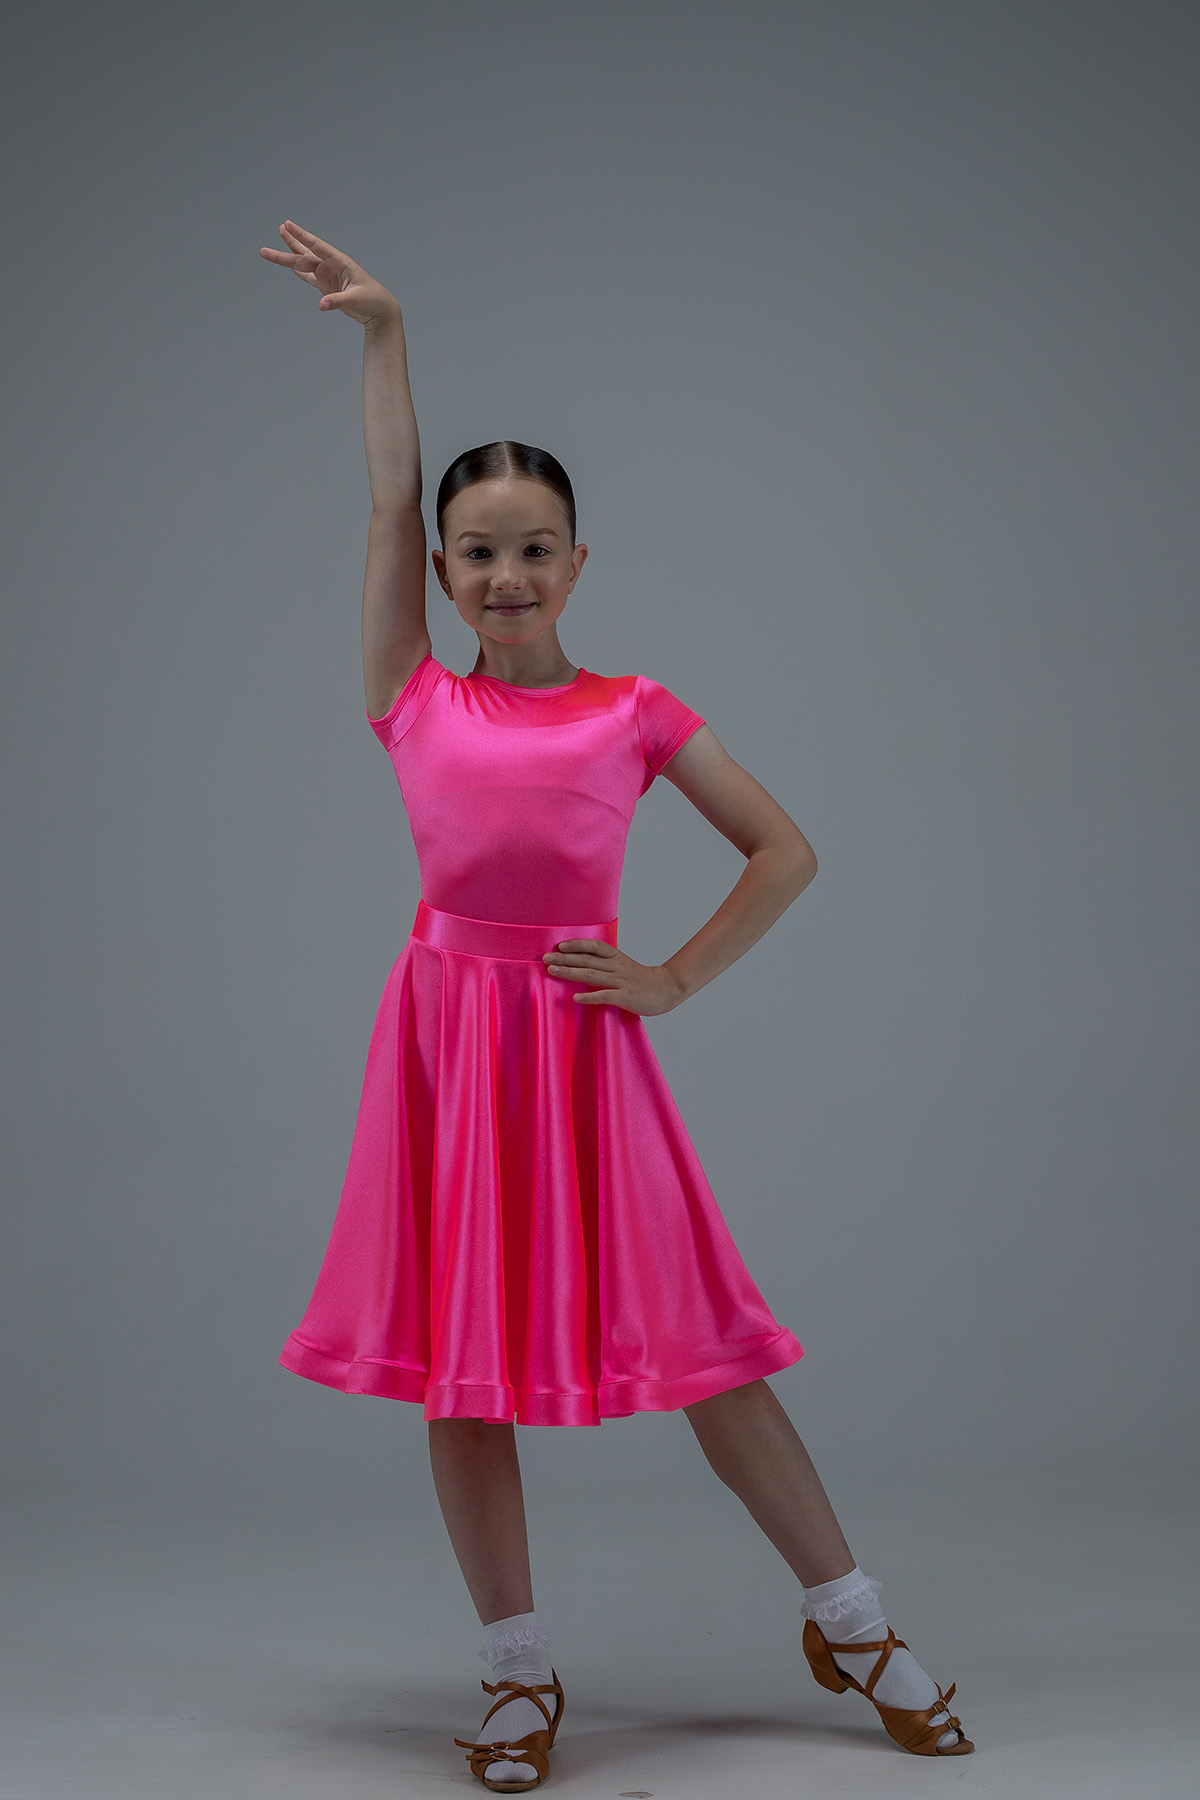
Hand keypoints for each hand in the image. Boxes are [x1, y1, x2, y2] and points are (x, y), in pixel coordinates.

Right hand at [258, 220, 399, 327]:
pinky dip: (297, 271)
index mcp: (339, 262)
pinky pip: (308, 277)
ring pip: (303, 263)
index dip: (301, 236)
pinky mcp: (326, 286)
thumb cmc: (372, 300)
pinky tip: (288, 265)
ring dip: (288, 256)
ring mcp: (327, 275)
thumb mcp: (355, 300)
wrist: (379, 310)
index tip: (287, 225)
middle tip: (264, 249)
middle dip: (285, 252)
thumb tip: (321, 306)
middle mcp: (331, 265)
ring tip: (272, 247)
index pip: (316, 246)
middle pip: (304, 256)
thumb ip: (337, 301)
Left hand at [542, 940, 684, 1015]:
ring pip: (592, 974)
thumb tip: (584, 963)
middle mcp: (616, 967)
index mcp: (616, 958)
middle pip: (587, 960)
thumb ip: (606, 964)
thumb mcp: (624, 966)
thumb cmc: (642, 979)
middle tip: (545, 958)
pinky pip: (605, 995)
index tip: (559, 946)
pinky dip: (590, 996)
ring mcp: (621, 981)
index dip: (577, 945)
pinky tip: (576, 998)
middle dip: (565, 959)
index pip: (594, 947)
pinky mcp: (625, 996)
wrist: (667, 989)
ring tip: (553, 971)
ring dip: (570, 972)